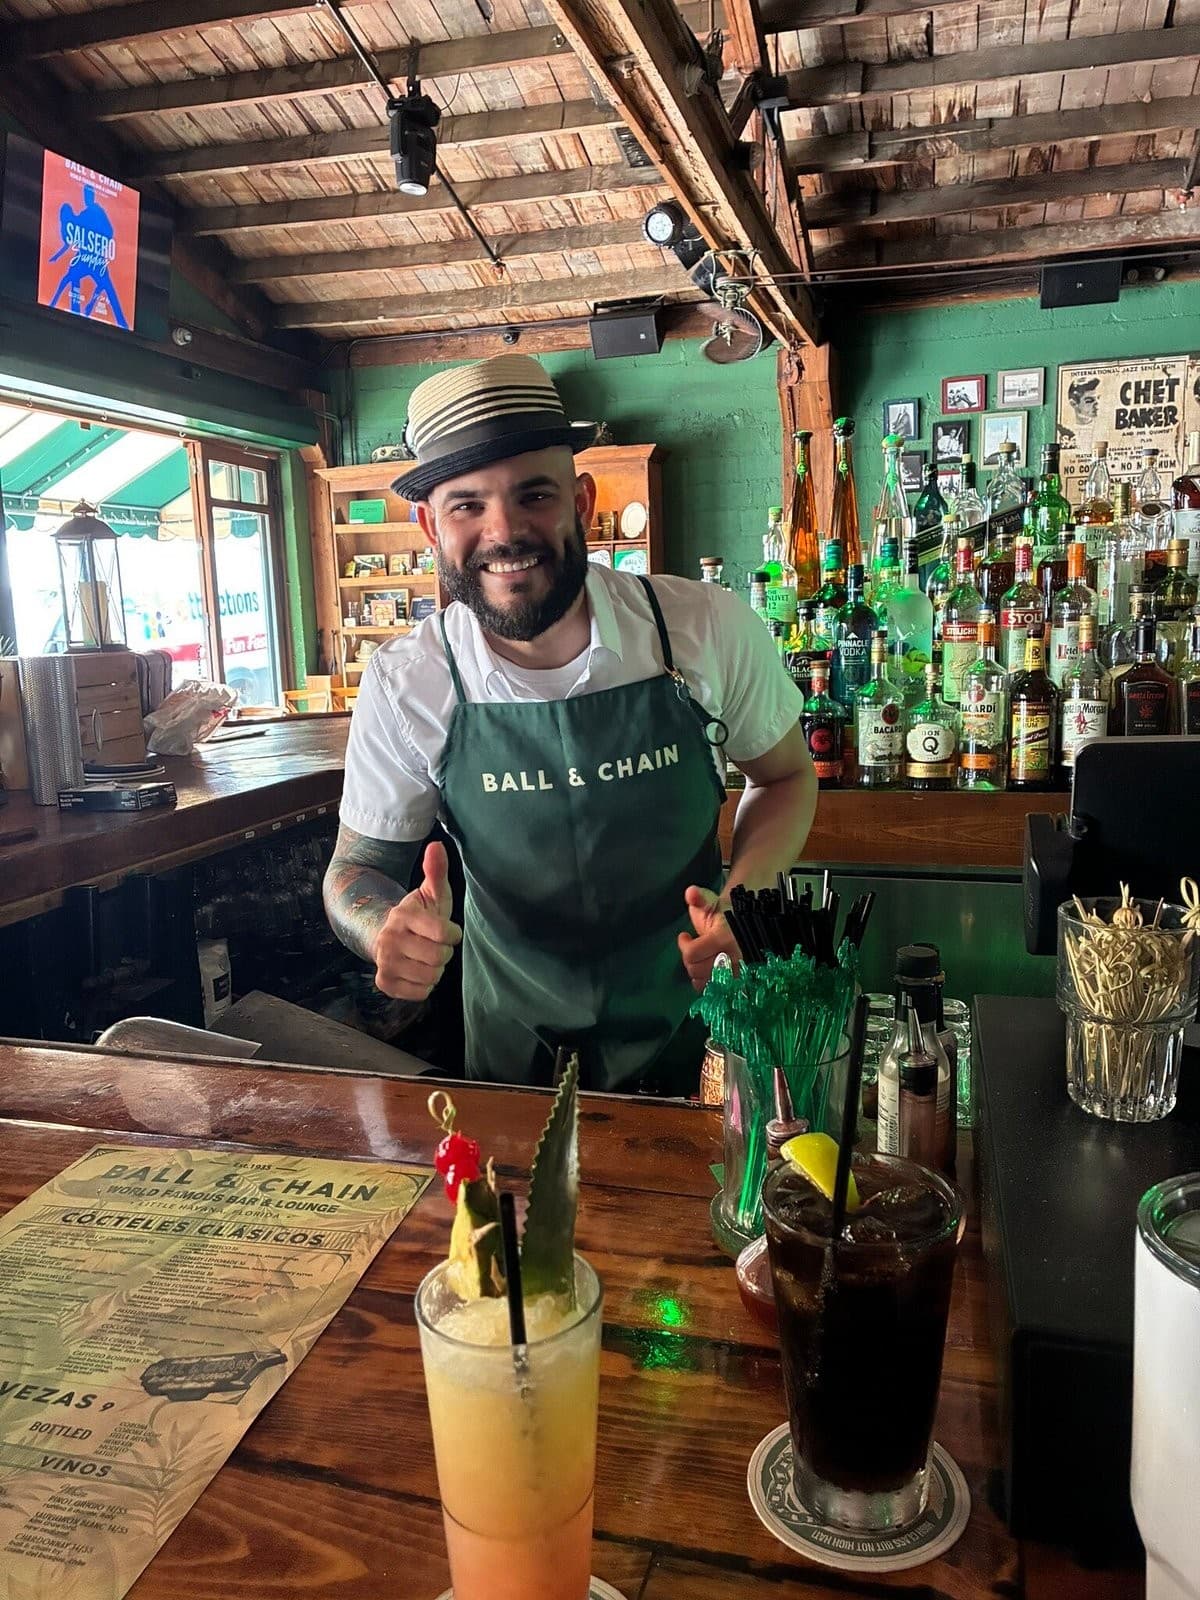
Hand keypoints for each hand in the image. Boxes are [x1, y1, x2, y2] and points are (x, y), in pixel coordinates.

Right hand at [373, 842, 461, 1001]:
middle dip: (443, 953)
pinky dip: (424, 985)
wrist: (388, 937)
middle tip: (434, 946)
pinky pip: (420, 993)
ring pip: (431, 977)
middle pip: (439, 957)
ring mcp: (384, 962)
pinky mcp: (383, 982)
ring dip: (435, 970)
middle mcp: (389, 938)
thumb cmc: (419, 916)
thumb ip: (436, 870)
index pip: (443, 933)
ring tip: (425, 957)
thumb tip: (436, 845)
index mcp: (403, 915)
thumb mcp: (431, 893)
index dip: (452, 934)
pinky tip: (416, 971)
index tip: (447, 931)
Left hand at [678, 884, 739, 991]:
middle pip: (698, 971)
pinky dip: (713, 985)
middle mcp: (732, 959)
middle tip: (692, 951)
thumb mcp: (714, 903)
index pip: (692, 954)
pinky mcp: (745, 982)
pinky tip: (711, 973)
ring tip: (700, 962)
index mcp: (723, 938)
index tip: (684, 936)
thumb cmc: (730, 913)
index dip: (684, 946)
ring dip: (700, 975)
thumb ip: (699, 898)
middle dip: (690, 962)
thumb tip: (690, 893)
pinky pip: (723, 992)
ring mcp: (739, 973)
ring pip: (709, 984)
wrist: (758, 924)